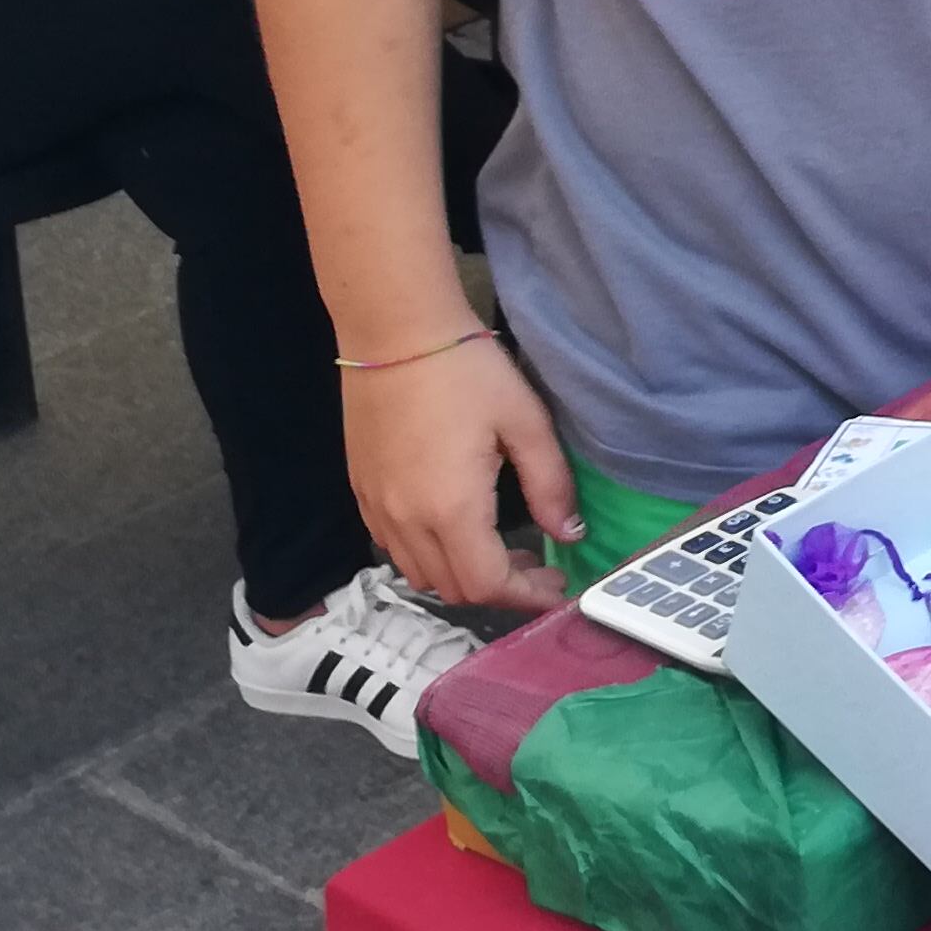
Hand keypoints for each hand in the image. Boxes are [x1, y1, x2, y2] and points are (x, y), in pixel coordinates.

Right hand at [346, 333, 579, 608]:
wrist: (395, 334)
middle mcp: (405, 521)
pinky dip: (429, 555)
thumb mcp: (525, 422)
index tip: (556, 585)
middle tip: (535, 564)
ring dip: (461, 575)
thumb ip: (550, 484)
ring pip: (420, 574)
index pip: (485, 585)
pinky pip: (394, 548)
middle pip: (451, 589)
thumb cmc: (467, 372)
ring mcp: (377, 509)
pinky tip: (457, 526)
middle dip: (498, 588)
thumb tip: (569, 535)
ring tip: (500, 547)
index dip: (525, 597)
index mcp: (450, 509)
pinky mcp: (362, 493)